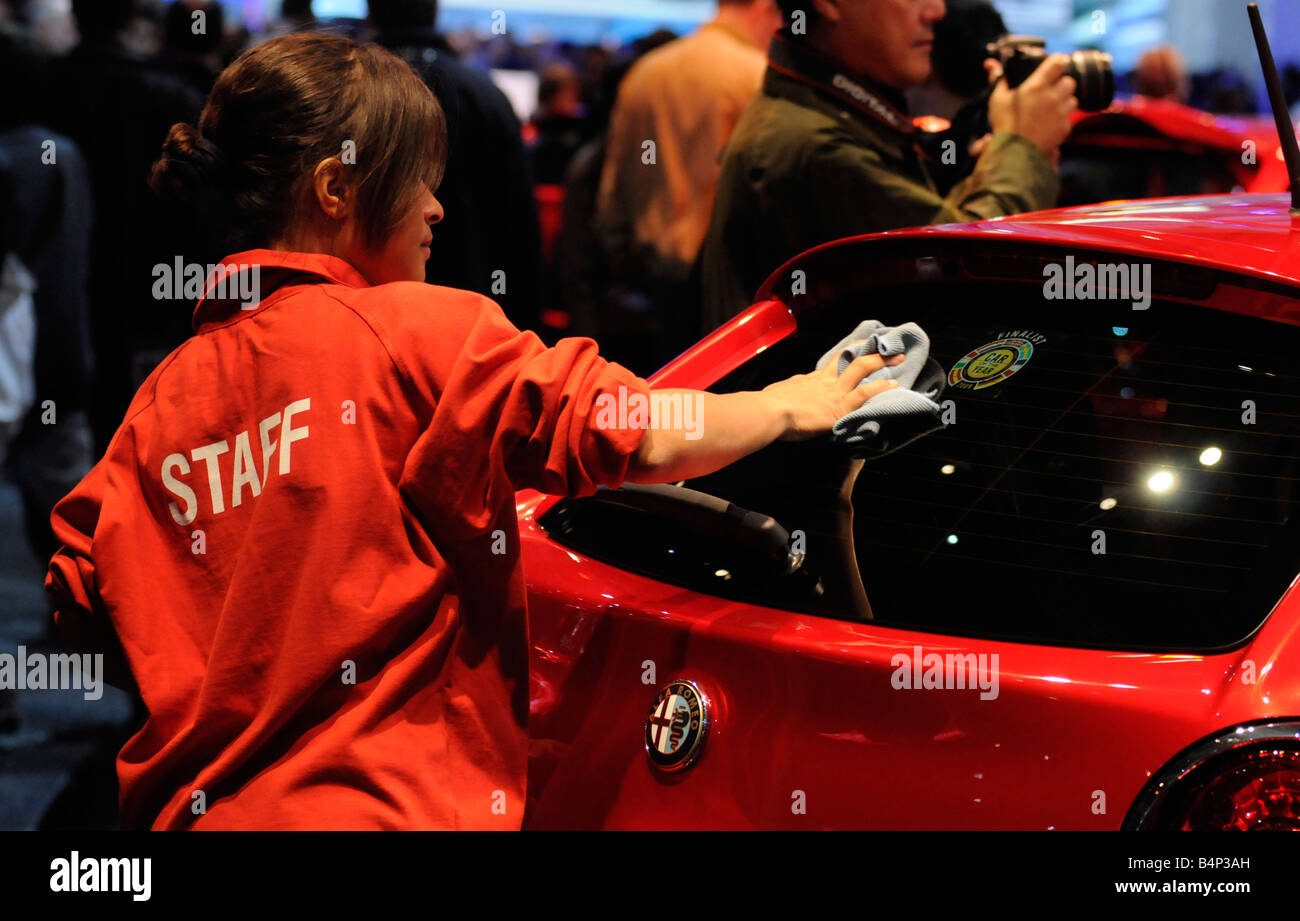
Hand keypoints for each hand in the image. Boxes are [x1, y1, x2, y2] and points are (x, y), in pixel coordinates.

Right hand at [762, 348, 903, 441]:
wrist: (770, 412)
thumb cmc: (767, 406)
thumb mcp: (778, 394)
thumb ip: (788, 393)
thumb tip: (786, 392)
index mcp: (808, 380)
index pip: (830, 366)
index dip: (845, 358)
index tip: (855, 352)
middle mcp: (824, 381)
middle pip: (849, 359)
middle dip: (869, 352)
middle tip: (886, 346)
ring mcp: (833, 391)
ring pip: (861, 369)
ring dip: (881, 362)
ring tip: (898, 358)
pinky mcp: (839, 406)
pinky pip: (864, 394)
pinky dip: (880, 388)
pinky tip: (893, 385)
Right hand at [985, 55, 1076, 161]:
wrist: (1014, 153)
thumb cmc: (1004, 125)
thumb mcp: (997, 100)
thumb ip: (999, 79)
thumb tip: (991, 64)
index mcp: (1037, 86)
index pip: (1059, 62)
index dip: (1058, 62)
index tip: (1056, 65)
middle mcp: (1052, 97)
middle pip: (1070, 81)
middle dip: (1061, 85)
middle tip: (1050, 92)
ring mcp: (1061, 113)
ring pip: (1072, 100)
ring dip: (1064, 102)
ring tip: (1050, 109)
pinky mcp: (1065, 127)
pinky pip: (1068, 119)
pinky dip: (1062, 120)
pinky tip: (1049, 124)